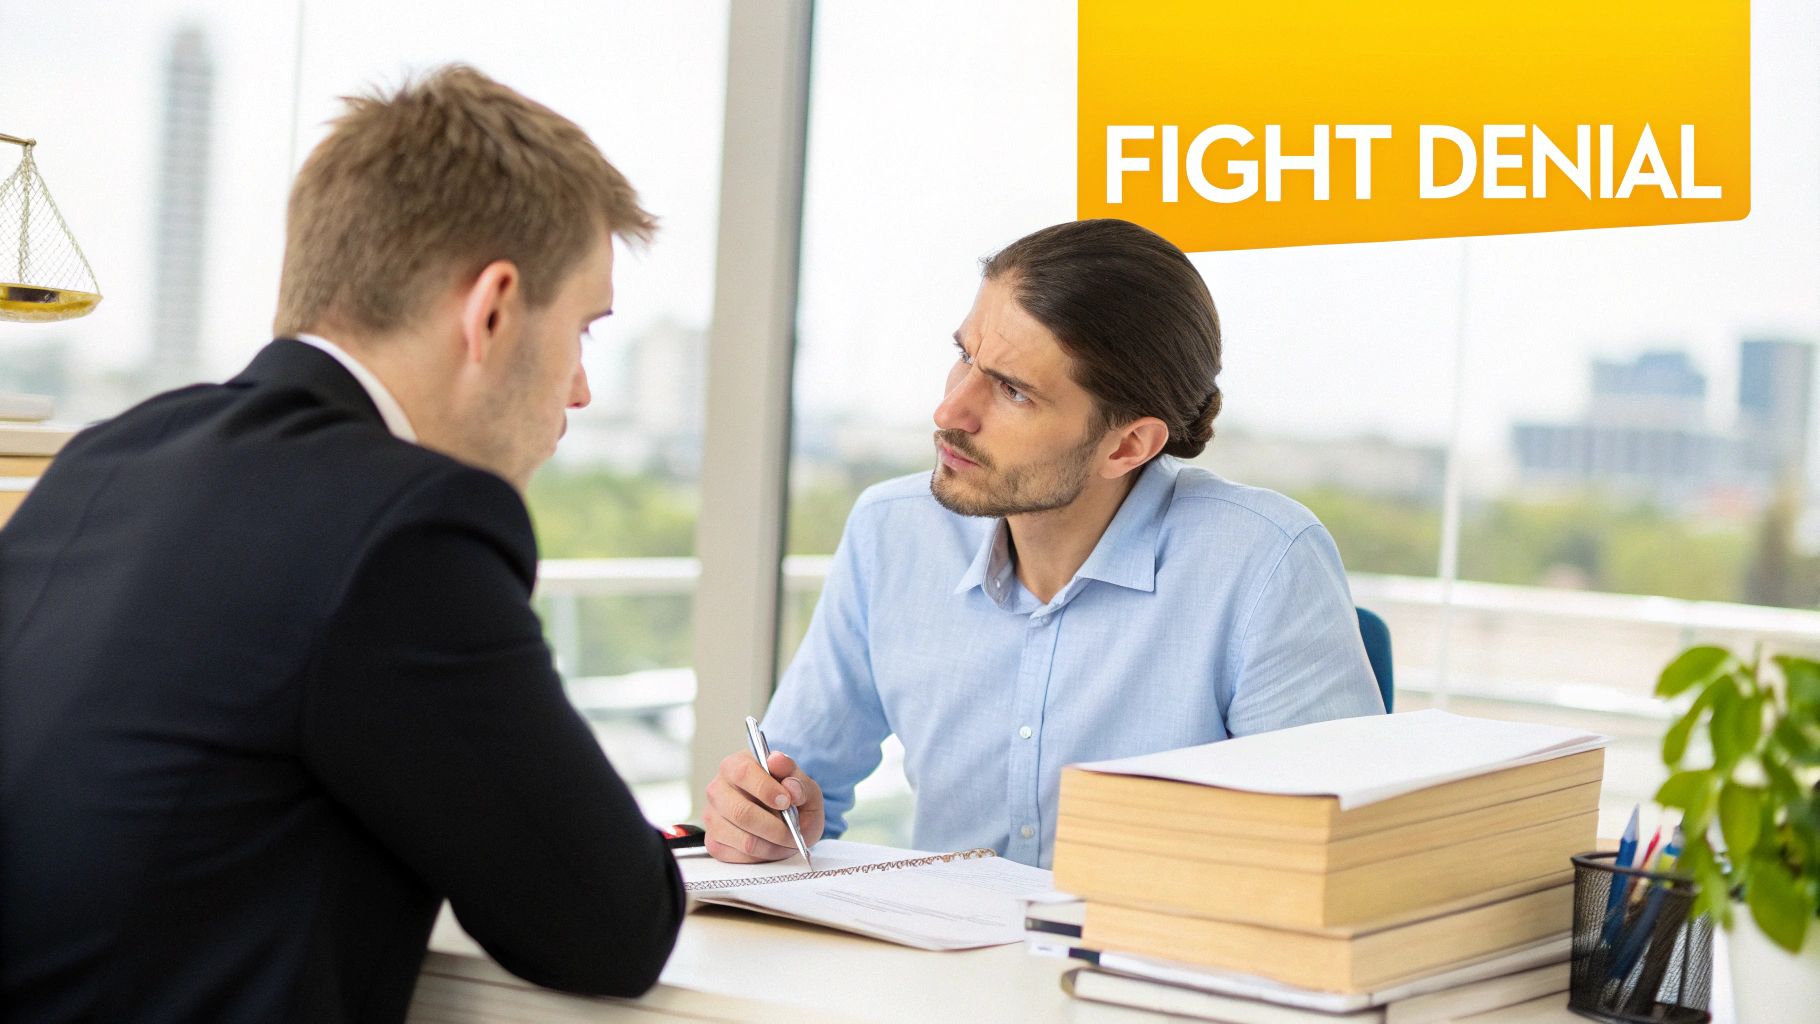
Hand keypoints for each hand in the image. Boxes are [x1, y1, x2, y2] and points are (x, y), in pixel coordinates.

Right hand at [703, 750, 823, 862]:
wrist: (786, 823)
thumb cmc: (792, 801)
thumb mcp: (805, 788)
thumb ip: (796, 778)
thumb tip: (778, 764)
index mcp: (736, 765)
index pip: (743, 773)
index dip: (766, 789)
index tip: (786, 801)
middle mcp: (718, 789)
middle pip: (741, 812)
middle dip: (774, 827)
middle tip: (793, 831)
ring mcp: (712, 817)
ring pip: (744, 839)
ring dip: (773, 845)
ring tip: (788, 840)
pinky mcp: (714, 842)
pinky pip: (741, 855)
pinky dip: (764, 856)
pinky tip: (773, 846)